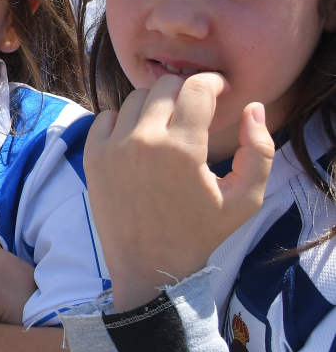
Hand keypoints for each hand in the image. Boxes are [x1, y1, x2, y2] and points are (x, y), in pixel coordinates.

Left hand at [84, 73, 272, 310]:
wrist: (149, 267)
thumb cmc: (200, 234)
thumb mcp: (246, 200)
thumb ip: (259, 151)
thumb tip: (253, 107)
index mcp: (183, 149)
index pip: (196, 87)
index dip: (213, 83)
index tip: (219, 92)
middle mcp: (143, 141)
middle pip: (164, 86)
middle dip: (185, 92)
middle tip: (195, 113)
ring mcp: (112, 147)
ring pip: (135, 98)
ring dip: (155, 105)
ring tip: (168, 129)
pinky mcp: (92, 156)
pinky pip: (106, 115)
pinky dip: (124, 120)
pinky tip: (139, 140)